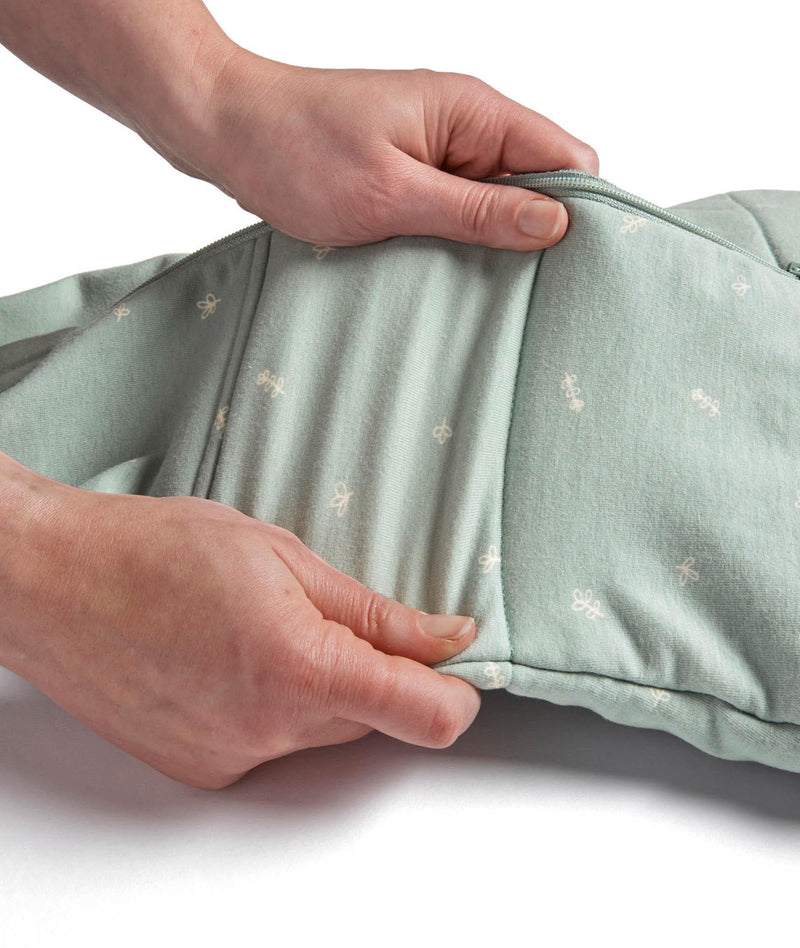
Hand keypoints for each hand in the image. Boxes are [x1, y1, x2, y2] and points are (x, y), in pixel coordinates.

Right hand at [1, 464, 480, 789]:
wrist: (53, 584)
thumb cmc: (156, 549)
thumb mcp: (283, 556)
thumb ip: (376, 613)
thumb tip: (449, 637)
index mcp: (298, 668)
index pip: (426, 715)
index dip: (456, 691)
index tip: (454, 662)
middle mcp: (267, 731)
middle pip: (373, 716)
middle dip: (372, 671)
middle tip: (321, 610)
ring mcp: (231, 758)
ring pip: (322, 731)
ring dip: (317, 686)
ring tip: (258, 626)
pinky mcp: (202, 770)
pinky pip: (273, 743)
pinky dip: (271, 707)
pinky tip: (226, 657)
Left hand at [171, 52, 599, 250]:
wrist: (225, 129)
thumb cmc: (296, 150)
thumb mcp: (391, 194)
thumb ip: (476, 211)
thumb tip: (555, 225)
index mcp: (473, 112)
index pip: (567, 159)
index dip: (581, 214)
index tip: (575, 271)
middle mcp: (465, 125)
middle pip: (539, 183)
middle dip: (538, 236)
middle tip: (524, 294)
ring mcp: (440, 147)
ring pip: (499, 200)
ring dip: (495, 242)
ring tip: (481, 288)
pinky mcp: (415, 169)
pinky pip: (461, 206)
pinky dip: (461, 238)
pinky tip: (447, 269)